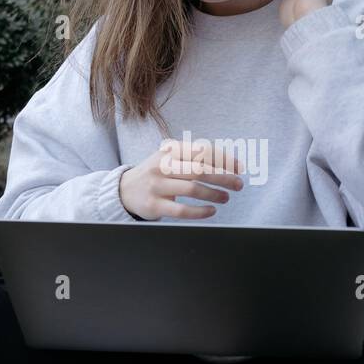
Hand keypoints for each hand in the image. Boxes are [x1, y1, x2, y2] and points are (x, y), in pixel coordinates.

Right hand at [119, 138, 244, 219]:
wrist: (124, 190)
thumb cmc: (156, 173)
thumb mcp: (170, 158)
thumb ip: (193, 157)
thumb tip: (228, 162)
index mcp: (169, 151)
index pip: (202, 151)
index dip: (223, 159)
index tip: (239, 168)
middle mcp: (162, 166)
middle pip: (200, 170)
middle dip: (223, 177)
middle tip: (238, 184)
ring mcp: (157, 186)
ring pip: (192, 189)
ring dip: (214, 194)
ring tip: (226, 198)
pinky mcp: (154, 205)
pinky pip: (181, 210)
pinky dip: (200, 211)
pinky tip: (211, 211)